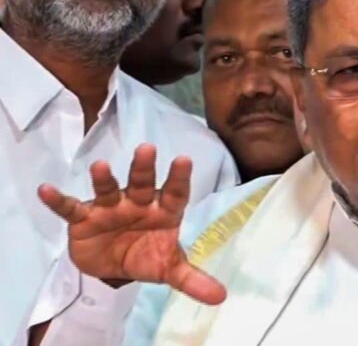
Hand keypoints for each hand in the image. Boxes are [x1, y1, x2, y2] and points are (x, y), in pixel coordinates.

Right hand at [39, 144, 226, 304]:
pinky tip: (46, 190)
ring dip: (104, 179)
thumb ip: (193, 280)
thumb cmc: (147, 255)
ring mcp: (110, 208)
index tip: (184, 160)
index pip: (175, 193)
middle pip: (143, 183)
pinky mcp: (84, 219)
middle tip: (147, 149)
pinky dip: (59, 200)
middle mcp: (138, 203)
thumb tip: (221, 297)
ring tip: (99, 166)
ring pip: (108, 190)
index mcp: (163, 211)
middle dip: (144, 168)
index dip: (179, 178)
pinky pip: (71, 208)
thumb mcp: (170, 268)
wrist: (114, 266)